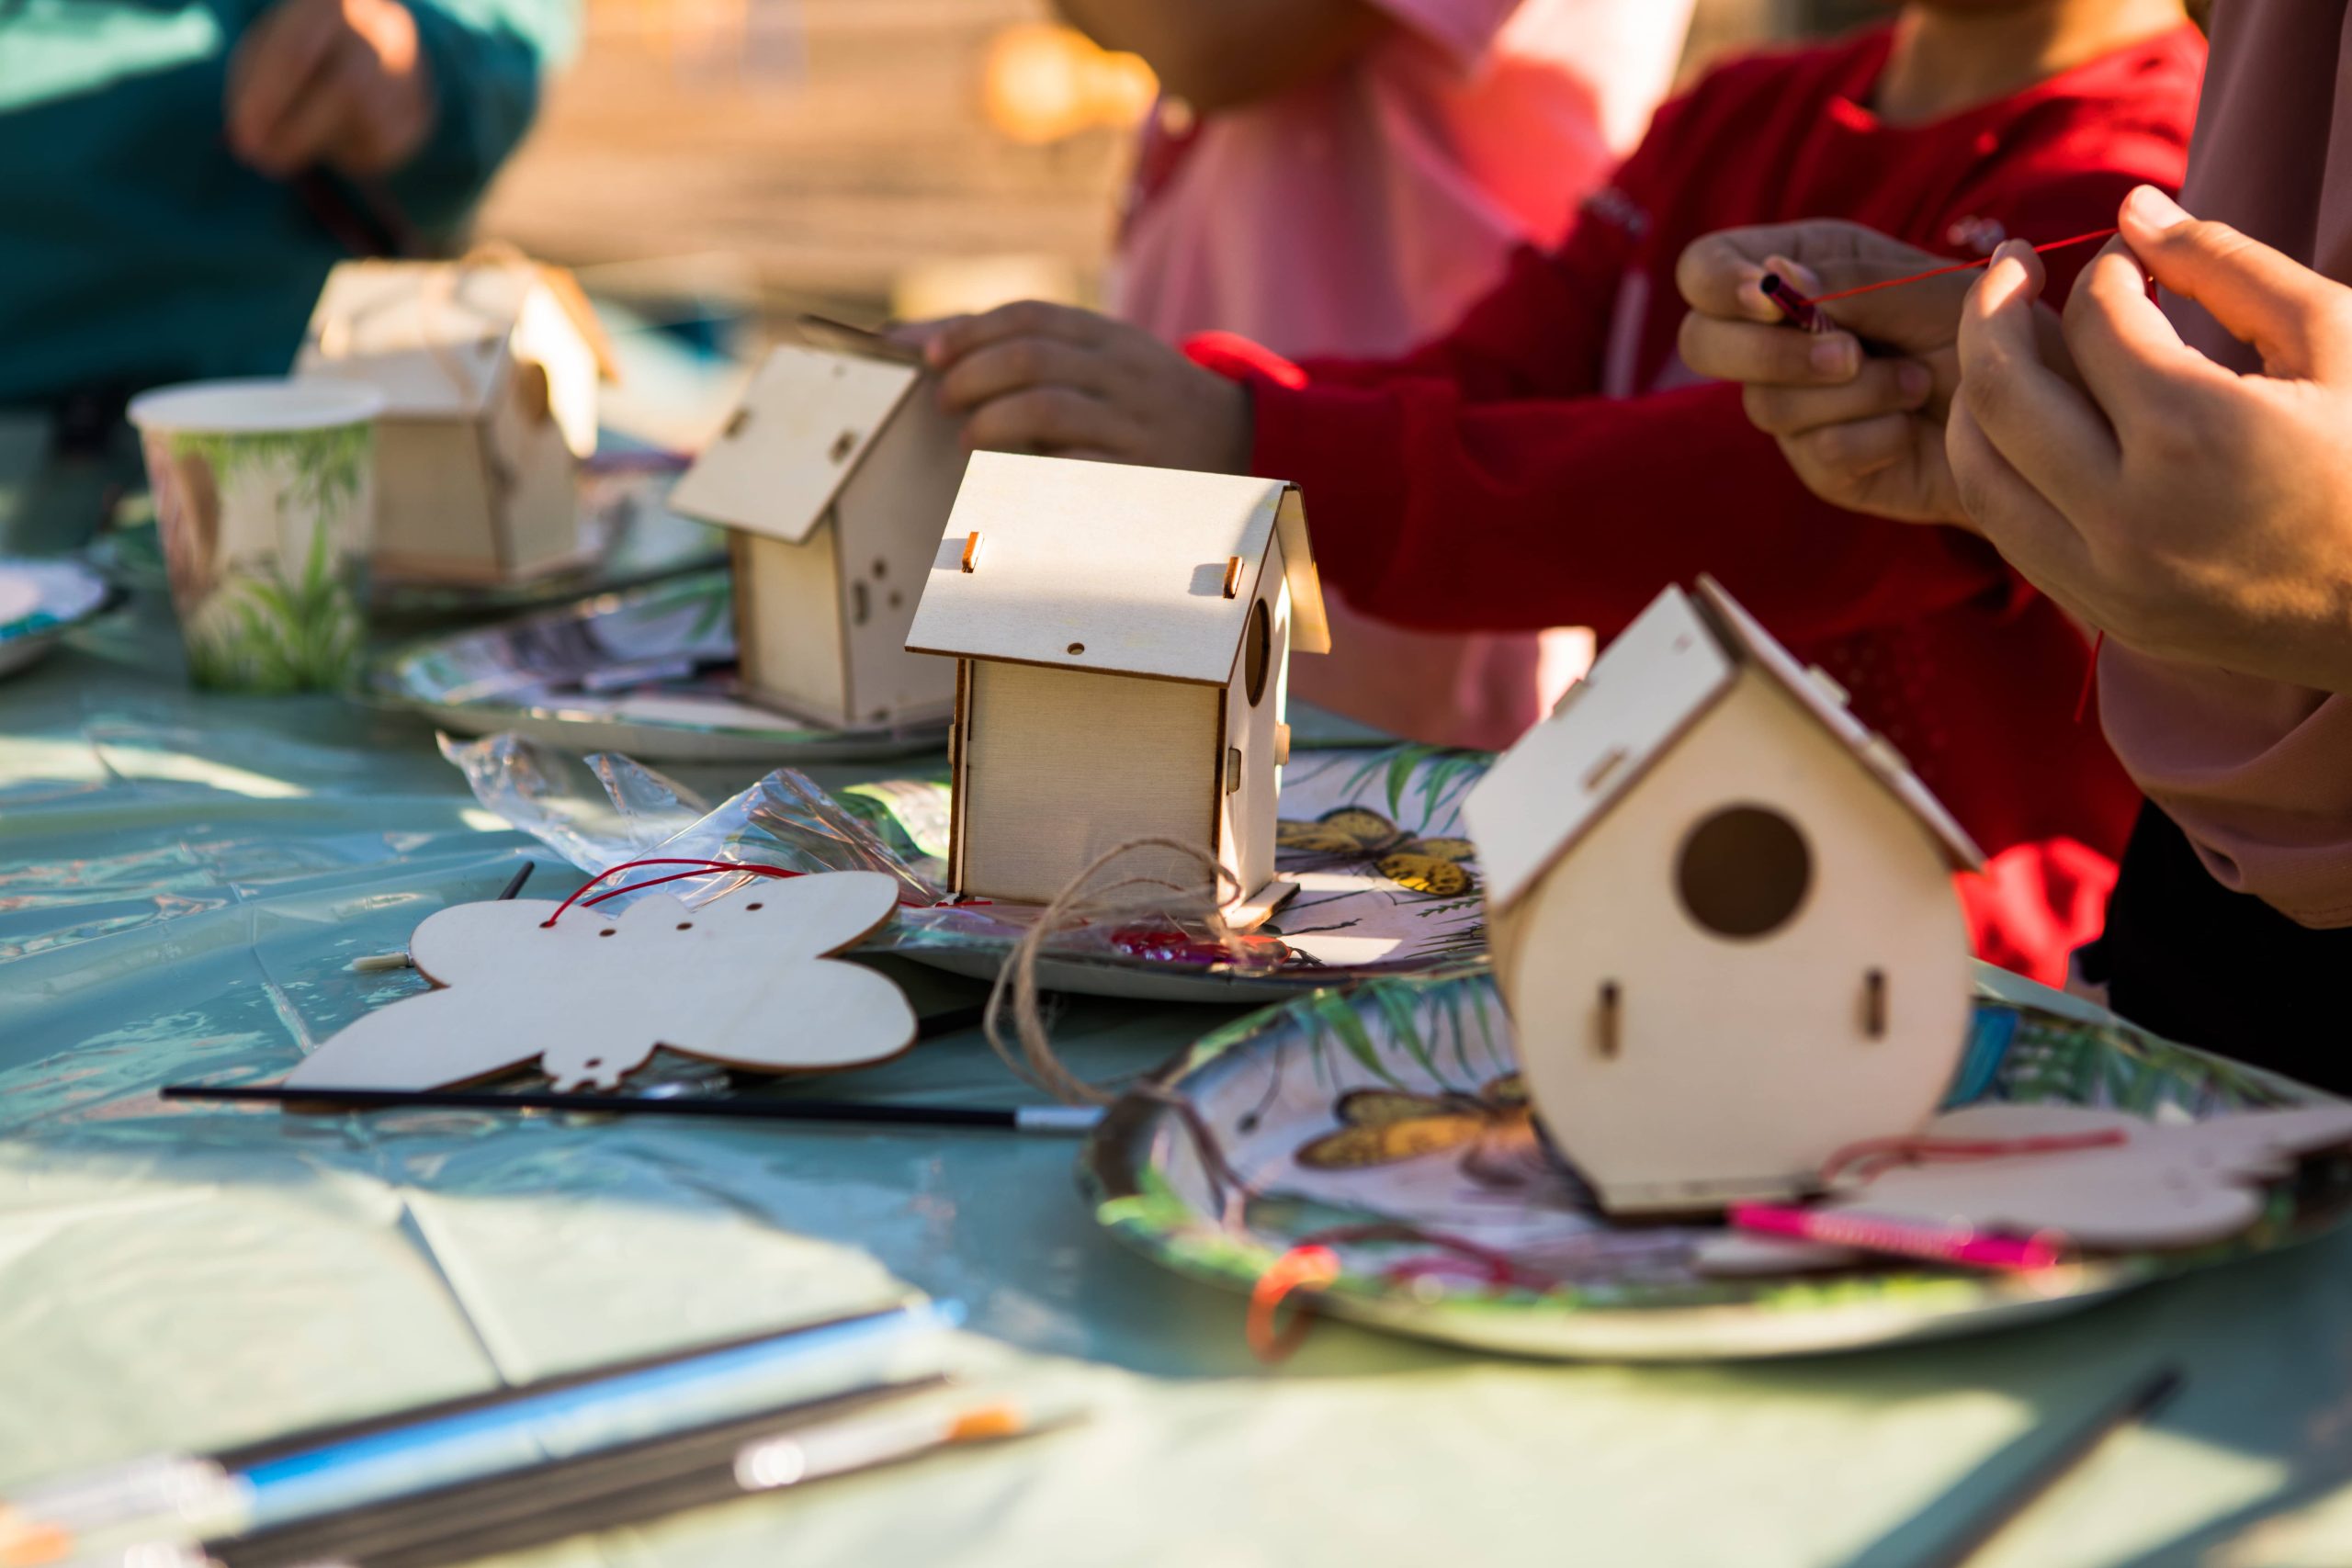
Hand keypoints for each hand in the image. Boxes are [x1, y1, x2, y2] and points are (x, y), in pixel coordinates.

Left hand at [227, 0, 435, 177]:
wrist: (376, 45)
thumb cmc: (306, 46)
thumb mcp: (270, 44)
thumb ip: (253, 85)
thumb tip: (252, 142)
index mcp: (335, 1)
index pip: (299, 50)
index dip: (267, 99)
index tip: (243, 137)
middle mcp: (385, 28)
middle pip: (346, 91)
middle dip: (297, 132)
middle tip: (262, 158)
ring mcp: (411, 70)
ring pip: (368, 124)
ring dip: (320, 143)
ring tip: (299, 136)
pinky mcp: (422, 111)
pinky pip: (384, 147)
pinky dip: (348, 154)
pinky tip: (336, 136)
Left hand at [904, 303, 1252, 470]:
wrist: (1234, 433)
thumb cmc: (1138, 396)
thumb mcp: (1098, 355)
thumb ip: (1021, 343)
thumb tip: (912, 339)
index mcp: (1106, 335)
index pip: (1030, 316)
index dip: (971, 332)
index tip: (930, 356)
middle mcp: (1120, 370)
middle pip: (1032, 357)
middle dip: (974, 377)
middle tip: (943, 401)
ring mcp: (1132, 420)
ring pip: (1050, 406)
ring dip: (995, 420)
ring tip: (969, 437)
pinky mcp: (1140, 469)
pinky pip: (1079, 465)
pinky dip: (1035, 469)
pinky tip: (1009, 478)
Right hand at [1678, 220, 2020, 525]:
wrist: (2041, 409)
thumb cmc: (1995, 331)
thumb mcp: (1929, 287)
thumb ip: (1850, 281)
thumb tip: (1774, 278)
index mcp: (1798, 272)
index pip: (1705, 269)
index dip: (1718, 282)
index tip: (1765, 298)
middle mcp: (1782, 339)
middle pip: (1702, 343)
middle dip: (1772, 352)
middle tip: (1849, 354)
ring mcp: (1795, 406)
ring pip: (1768, 404)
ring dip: (1855, 393)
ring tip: (1914, 383)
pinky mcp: (1821, 465)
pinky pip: (1817, 453)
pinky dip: (1875, 435)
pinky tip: (1909, 427)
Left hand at [1949, 185, 2351, 692]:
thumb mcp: (2336, 337)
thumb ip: (2227, 263)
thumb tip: (2134, 207)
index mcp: (2196, 435)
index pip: (2096, 322)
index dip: (2103, 270)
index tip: (2131, 258)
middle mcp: (2130, 514)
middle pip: (2000, 391)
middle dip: (1992, 310)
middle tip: (2010, 268)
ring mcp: (2106, 577)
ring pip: (1979, 469)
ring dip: (1976, 393)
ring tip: (2007, 344)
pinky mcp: (2101, 613)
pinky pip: (2006, 528)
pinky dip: (2000, 465)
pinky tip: (2030, 423)